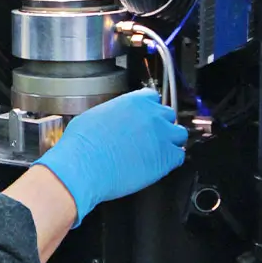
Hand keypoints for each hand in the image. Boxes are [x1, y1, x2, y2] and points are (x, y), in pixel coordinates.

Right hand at [36, 88, 187, 225]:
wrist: (84, 165)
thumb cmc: (82, 144)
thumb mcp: (93, 116)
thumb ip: (113, 115)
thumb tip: (113, 121)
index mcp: (134, 102)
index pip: (153, 97)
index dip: (149, 109)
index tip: (144, 117)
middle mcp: (152, 115)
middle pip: (168, 115)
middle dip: (160, 125)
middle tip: (148, 137)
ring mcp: (162, 136)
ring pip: (179, 135)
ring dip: (170, 141)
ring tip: (156, 151)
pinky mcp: (166, 158)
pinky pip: (179, 156)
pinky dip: (171, 160)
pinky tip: (157, 164)